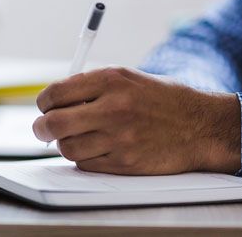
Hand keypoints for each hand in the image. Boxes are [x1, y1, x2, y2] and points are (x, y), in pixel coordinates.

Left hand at [33, 67, 240, 174]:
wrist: (199, 125)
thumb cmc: (165, 99)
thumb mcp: (130, 78)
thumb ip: (94, 86)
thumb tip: (58, 99)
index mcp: (112, 79)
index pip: (56, 93)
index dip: (44, 102)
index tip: (46, 106)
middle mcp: (113, 107)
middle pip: (53, 123)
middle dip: (42, 127)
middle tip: (44, 128)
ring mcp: (118, 137)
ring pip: (67, 147)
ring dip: (66, 143)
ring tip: (78, 136)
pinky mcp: (124, 163)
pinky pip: (86, 164)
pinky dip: (84, 158)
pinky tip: (97, 147)